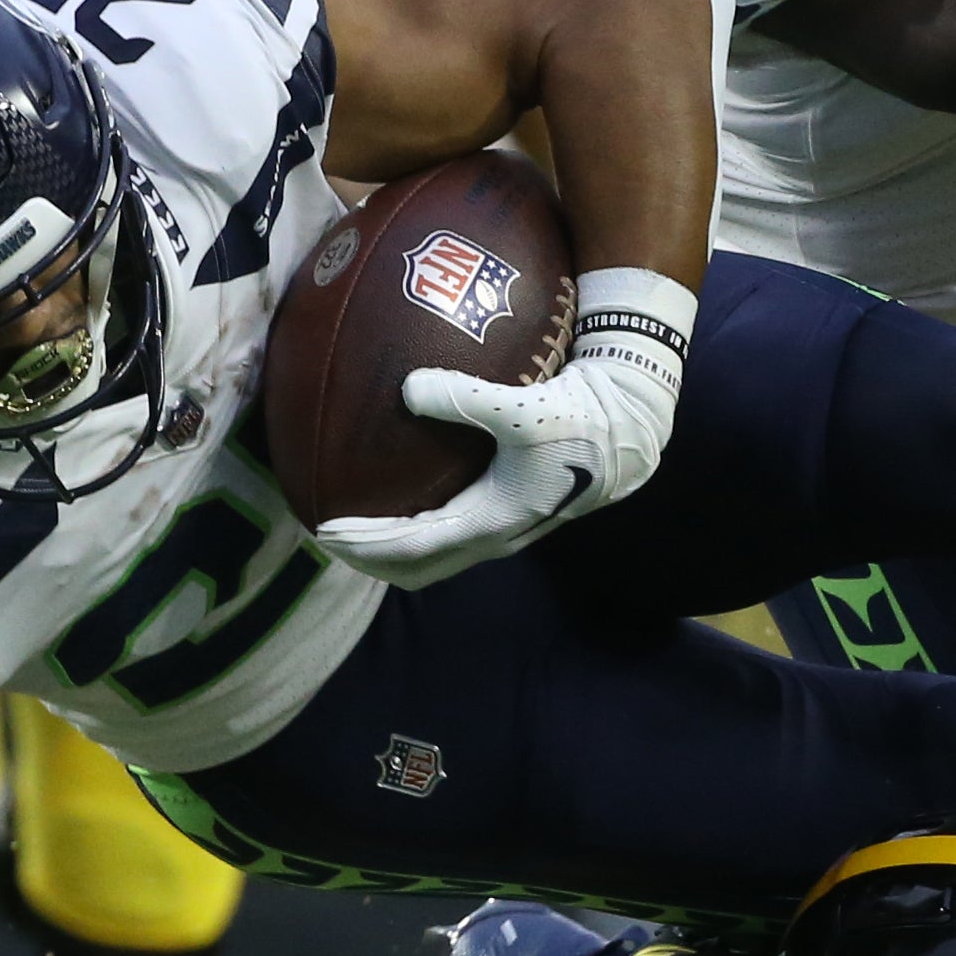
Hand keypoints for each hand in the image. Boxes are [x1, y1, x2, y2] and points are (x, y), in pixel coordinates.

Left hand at [315, 269, 690, 590]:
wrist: (632, 427)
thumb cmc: (582, 417)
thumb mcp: (523, 407)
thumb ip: (464, 398)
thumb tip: (407, 388)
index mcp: (492, 521)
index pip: (412, 549)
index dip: (364, 545)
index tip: (323, 530)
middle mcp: (494, 536)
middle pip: (416, 568)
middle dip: (369, 558)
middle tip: (326, 534)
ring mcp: (503, 528)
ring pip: (434, 554)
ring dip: (393, 546)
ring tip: (355, 521)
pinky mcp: (510, 509)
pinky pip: (450, 529)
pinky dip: (417, 524)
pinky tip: (401, 488)